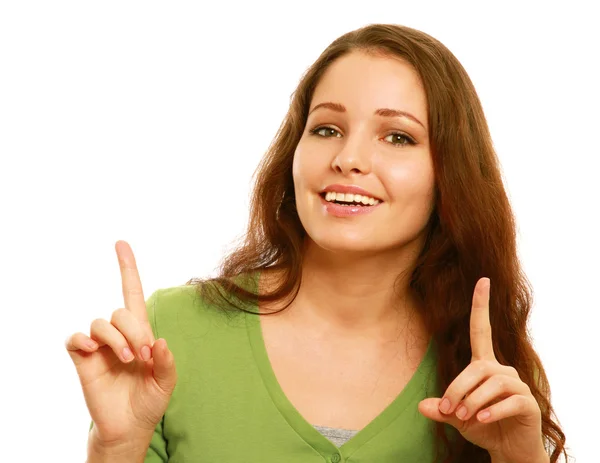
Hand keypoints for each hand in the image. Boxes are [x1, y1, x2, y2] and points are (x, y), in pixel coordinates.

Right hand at [66, 240, 177, 448]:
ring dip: (117, 337)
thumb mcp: (167, 382)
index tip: (121, 244)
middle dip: (135, 330)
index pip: (132, 294)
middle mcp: (118, 335)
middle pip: (121, 311)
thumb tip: (159, 341)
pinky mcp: (83, 360)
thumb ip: (167, 362)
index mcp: (141, 333)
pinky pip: (75, 339)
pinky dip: (82, 340)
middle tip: (145, 355)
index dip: (127, 269)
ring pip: (101, 322)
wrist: (129, 427)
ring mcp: (99, 347)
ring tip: (129, 359)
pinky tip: (92, 350)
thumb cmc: (149, 401)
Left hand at [418, 278, 545, 461]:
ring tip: (465, 416)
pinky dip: (492, 410)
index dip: (481, 305)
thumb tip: (422, 406)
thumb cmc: (482, 426)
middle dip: (458, 388)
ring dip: (473, 400)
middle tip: (450, 409)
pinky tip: (481, 419)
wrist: (509, 449)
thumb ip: (442, 409)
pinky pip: (509, 400)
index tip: (483, 279)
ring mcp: (517, 385)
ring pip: (492, 383)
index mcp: (484, 365)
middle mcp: (502, 369)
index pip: (481, 329)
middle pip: (477, 368)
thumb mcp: (457, 417)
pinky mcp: (528, 402)